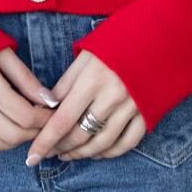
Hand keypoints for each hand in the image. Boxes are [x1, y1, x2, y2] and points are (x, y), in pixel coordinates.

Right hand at [0, 47, 59, 152]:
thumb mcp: (1, 51)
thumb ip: (25, 78)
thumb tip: (50, 100)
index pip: (25, 115)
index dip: (44, 119)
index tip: (53, 113)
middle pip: (12, 135)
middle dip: (33, 133)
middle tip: (43, 123)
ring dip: (13, 142)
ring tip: (24, 127)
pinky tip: (0, 125)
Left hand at [25, 50, 146, 163]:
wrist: (159, 35)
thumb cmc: (117, 41)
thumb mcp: (87, 54)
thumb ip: (66, 82)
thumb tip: (46, 107)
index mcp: (93, 79)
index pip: (62, 119)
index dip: (45, 141)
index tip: (31, 156)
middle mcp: (112, 97)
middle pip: (80, 134)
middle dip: (60, 148)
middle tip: (48, 152)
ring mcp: (132, 108)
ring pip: (101, 143)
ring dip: (81, 154)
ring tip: (67, 155)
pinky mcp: (148, 114)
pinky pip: (127, 143)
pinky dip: (109, 152)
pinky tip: (97, 153)